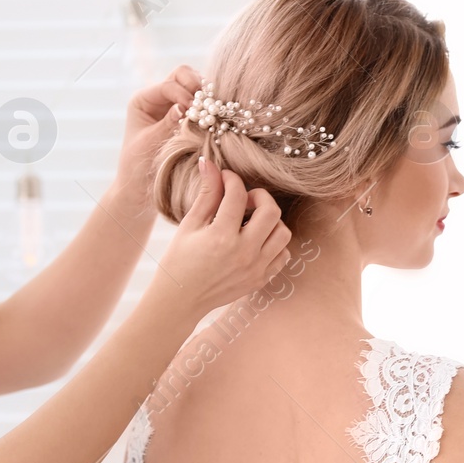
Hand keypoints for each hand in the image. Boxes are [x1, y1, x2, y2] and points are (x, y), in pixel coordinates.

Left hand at [114, 65, 202, 213]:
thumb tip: (183, 107)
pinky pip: (202, 103)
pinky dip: (210, 107)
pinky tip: (216, 119)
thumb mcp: (149, 144)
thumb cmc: (137, 168)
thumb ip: (166, 125)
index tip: (192, 111)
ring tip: (213, 112)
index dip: (182, 94)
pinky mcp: (187, 117)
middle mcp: (159, 98)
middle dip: (197, 85)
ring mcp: (174, 105)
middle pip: (182, 75)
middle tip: (207, 104)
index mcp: (143, 100)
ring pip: (195, 85)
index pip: (168, 84)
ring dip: (206, 95)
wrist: (139, 188)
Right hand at [150, 155, 290, 316]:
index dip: (232, 179)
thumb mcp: (190, 225)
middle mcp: (243, 253)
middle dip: (259, 197)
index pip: (238, 195)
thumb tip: (210, 163)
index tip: (226, 178)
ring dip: (270, 221)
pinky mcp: (261, 279)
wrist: (180, 300)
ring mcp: (256, 268)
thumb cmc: (180, 260)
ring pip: (283, 233)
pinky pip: (283, 255)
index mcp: (221, 237)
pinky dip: (274, 244)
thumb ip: (205, 194)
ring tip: (251, 221)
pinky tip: (256, 240)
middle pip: (271, 211)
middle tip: (245, 200)